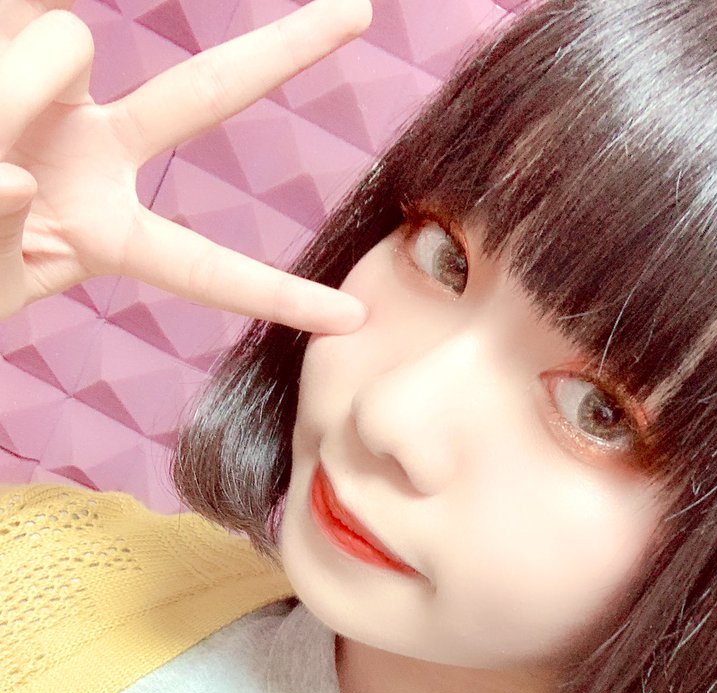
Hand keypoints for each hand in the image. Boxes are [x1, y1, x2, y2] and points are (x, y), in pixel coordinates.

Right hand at [0, 0, 371, 329]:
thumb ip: (3, 242)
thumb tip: (12, 171)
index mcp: (104, 232)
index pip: (203, 269)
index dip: (273, 296)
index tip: (349, 320)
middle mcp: (93, 149)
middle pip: (202, 97)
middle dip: (282, 53)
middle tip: (364, 10)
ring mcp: (50, 88)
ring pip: (65, 40)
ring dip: (7, 88)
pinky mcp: (8, 36)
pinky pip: (25, 14)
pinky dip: (13, 62)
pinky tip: (10, 139)